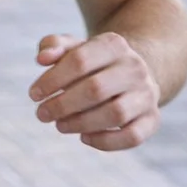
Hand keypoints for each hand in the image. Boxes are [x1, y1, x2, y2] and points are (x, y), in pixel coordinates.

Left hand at [28, 32, 160, 151]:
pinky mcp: (153, 119)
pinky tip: (83, 137)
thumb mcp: (74, 46)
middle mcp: (135, 68)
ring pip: (115, 114)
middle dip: (63, 105)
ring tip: (59, 125)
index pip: (79, 61)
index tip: (33, 94)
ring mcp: (147, 94)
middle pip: (95, 89)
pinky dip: (106, 142)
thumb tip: (42, 59)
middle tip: (41, 114)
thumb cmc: (93, 60)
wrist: (132, 72)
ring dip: (81, 123)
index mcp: (114, 44)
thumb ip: (53, 46)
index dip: (52, 80)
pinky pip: (132, 136)